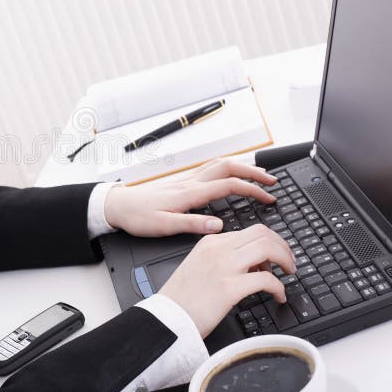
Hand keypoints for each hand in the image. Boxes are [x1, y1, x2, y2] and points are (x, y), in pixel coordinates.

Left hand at [103, 157, 277, 236]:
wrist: (118, 206)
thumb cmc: (138, 217)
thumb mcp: (164, 226)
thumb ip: (192, 224)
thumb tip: (218, 224)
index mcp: (190, 193)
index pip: (229, 185)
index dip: (252, 190)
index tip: (269, 198)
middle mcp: (190, 182)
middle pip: (229, 167)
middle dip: (253, 172)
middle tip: (273, 181)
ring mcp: (186, 179)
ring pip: (220, 164)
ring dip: (242, 168)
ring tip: (259, 176)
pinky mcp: (182, 182)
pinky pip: (211, 168)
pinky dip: (228, 169)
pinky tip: (232, 176)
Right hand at [158, 223, 296, 337]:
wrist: (167, 316)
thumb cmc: (183, 296)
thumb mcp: (199, 265)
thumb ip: (222, 257)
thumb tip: (254, 264)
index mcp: (210, 242)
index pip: (250, 231)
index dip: (270, 242)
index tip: (277, 256)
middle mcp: (218, 249)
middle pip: (263, 233)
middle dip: (283, 247)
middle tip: (289, 262)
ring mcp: (224, 267)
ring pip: (267, 249)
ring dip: (285, 260)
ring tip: (289, 274)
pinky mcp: (230, 288)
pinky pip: (267, 280)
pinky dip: (280, 288)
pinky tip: (279, 297)